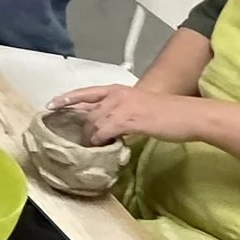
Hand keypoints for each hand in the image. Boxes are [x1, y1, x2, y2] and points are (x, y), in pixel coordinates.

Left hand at [51, 85, 213, 145]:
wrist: (189, 115)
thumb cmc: (169, 114)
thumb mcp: (139, 109)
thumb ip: (121, 115)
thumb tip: (109, 130)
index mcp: (118, 90)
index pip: (86, 92)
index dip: (66, 98)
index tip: (50, 106)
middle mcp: (116, 95)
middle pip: (87, 113)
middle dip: (82, 129)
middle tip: (83, 143)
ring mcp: (121, 106)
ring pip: (93, 123)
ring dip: (92, 138)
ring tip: (98, 148)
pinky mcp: (128, 119)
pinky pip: (104, 131)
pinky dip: (101, 141)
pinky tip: (106, 147)